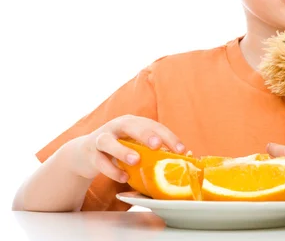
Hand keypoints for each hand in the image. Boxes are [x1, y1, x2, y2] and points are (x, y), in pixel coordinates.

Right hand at [68, 114, 183, 182]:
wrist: (85, 153)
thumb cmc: (119, 148)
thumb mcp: (135, 145)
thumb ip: (153, 149)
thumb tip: (183, 157)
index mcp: (133, 122)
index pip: (154, 125)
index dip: (168, 136)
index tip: (181, 149)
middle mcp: (116, 126)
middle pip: (131, 126)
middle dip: (145, 134)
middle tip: (157, 145)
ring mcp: (101, 138)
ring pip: (108, 141)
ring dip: (123, 151)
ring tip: (136, 161)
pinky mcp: (90, 153)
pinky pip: (99, 161)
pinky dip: (111, 170)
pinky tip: (123, 177)